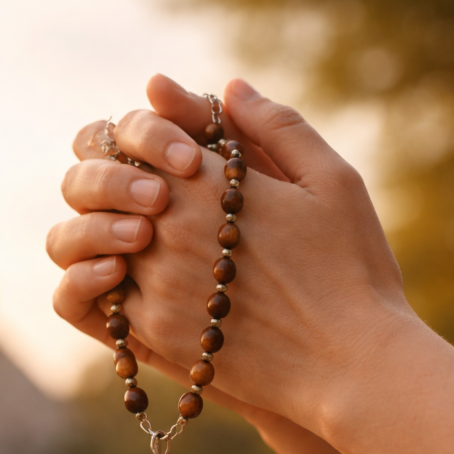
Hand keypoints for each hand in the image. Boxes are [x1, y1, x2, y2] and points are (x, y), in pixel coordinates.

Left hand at [53, 74, 411, 433]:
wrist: (350, 365)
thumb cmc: (352, 269)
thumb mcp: (332, 181)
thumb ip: (276, 127)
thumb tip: (230, 88)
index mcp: (211, 184)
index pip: (143, 141)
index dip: (149, 143)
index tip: (170, 156)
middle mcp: (172, 230)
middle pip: (112, 187)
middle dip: (122, 185)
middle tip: (148, 195)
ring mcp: (158, 283)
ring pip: (100, 241)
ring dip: (112, 234)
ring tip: (143, 239)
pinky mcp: (155, 332)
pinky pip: (104, 296)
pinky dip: (112, 282)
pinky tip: (142, 280)